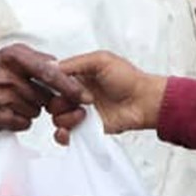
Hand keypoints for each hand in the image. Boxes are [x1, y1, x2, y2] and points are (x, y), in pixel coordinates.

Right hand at [0, 44, 87, 132]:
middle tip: (28, 93)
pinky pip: (25, 123)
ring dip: (30, 108)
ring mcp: (3, 98)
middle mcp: (8, 76)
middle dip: (43, 98)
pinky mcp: (0, 117)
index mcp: (13, 57)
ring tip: (11, 99)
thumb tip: (59, 64)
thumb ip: (33, 58)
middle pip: (46, 95)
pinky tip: (6, 110)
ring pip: (36, 110)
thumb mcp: (5, 55)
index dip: (69, 85)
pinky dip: (20, 119)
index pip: (50, 72)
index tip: (84, 95)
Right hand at [50, 50, 166, 144]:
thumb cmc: (128, 78)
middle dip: (58, 103)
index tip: (60, 86)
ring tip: (83, 114)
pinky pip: (65, 134)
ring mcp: (80, 112)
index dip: (51, 85)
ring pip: (57, 118)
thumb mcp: (101, 60)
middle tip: (77, 101)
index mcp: (78, 77)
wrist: (144, 101)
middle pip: (51, 101)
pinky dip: (62, 134)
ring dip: (65, 118)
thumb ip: (75, 63)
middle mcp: (77, 95)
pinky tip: (68, 131)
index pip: (53, 81)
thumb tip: (52, 67)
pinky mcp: (86, 128)